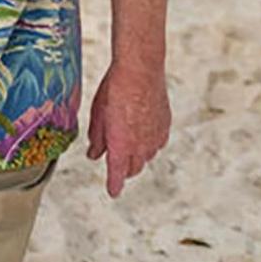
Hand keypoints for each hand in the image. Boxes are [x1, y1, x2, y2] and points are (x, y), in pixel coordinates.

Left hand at [86, 61, 170, 197]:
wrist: (141, 70)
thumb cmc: (115, 88)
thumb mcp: (98, 114)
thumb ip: (97, 137)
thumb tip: (94, 154)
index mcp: (122, 145)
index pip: (118, 174)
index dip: (114, 185)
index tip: (112, 191)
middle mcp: (141, 146)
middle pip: (133, 168)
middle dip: (124, 170)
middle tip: (116, 166)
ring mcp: (155, 137)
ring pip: (146, 157)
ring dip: (136, 156)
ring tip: (127, 145)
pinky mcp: (165, 127)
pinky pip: (156, 143)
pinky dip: (148, 143)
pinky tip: (142, 133)